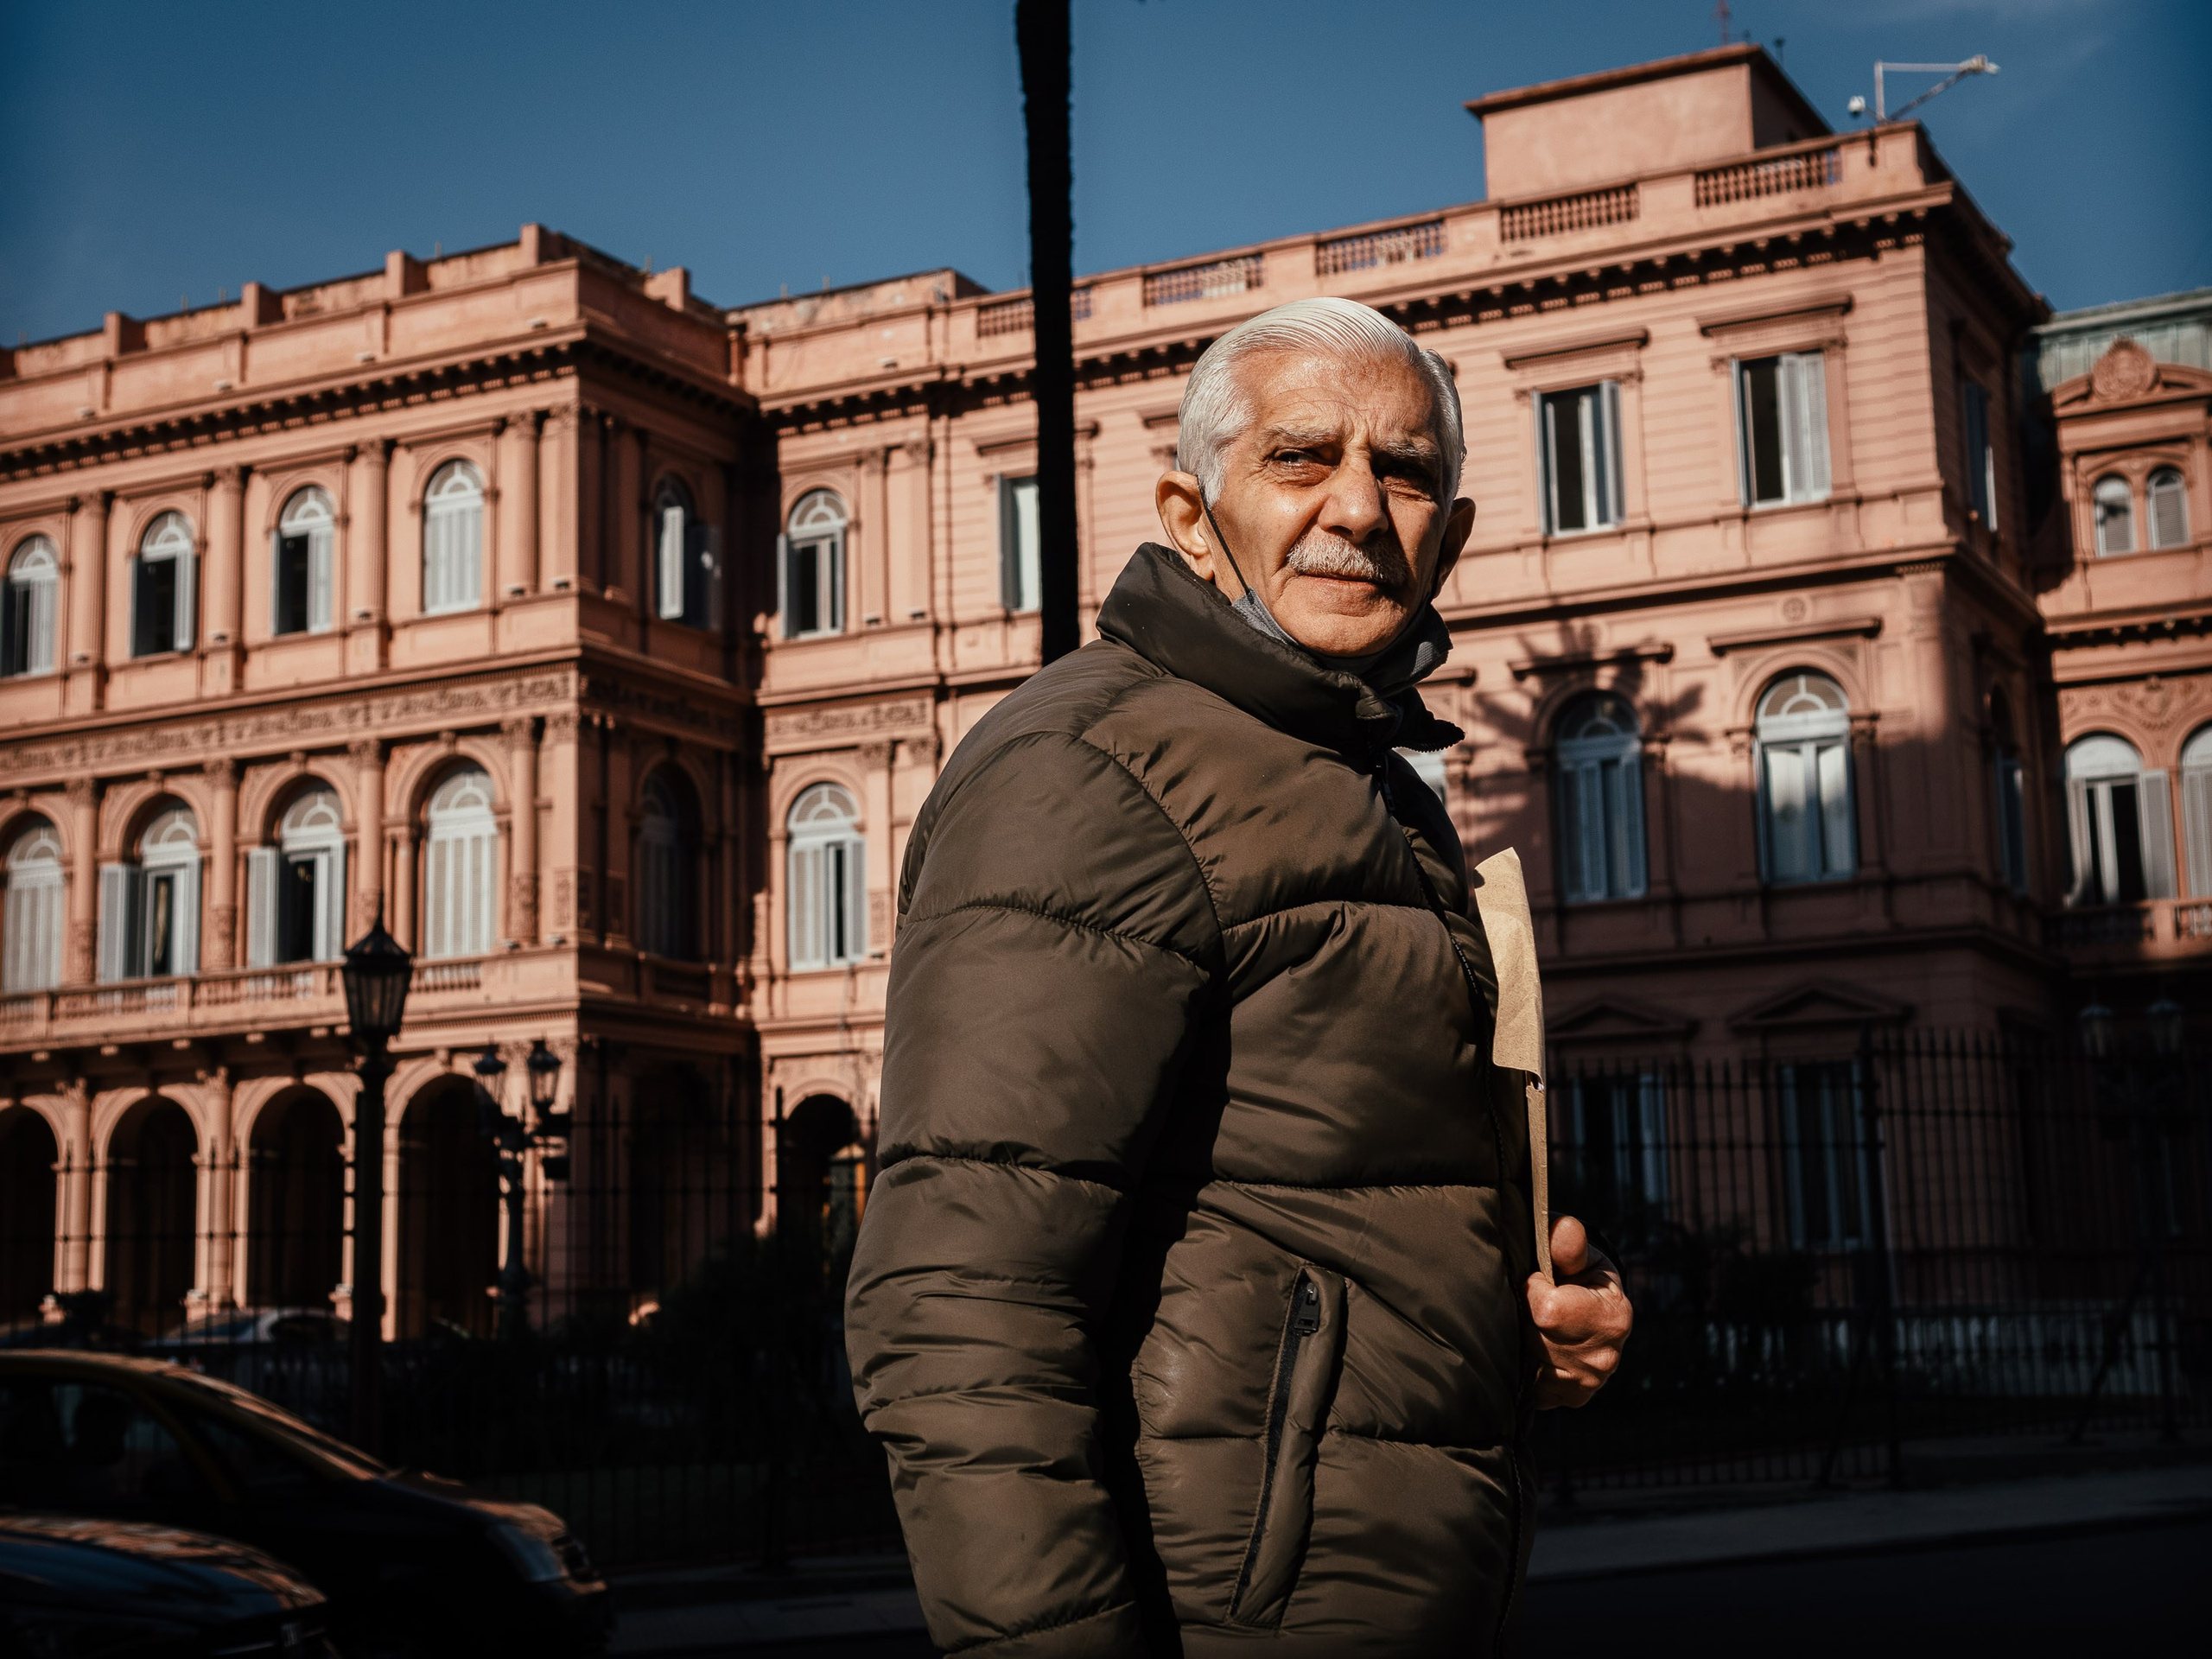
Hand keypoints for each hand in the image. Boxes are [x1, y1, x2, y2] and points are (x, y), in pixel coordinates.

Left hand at [1526, 1215, 1631, 1409]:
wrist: (1592, 1314)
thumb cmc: (1581, 1276)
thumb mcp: (1581, 1256)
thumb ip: (1567, 1244)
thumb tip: (1565, 1228)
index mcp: (1612, 1320)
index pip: (1548, 1311)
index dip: (1533, 1289)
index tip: (1539, 1281)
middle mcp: (1602, 1361)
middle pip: (1533, 1337)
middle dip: (1524, 1315)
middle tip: (1533, 1303)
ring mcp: (1582, 1386)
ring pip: (1525, 1360)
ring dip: (1520, 1338)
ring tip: (1532, 1321)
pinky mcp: (1562, 1399)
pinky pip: (1525, 1380)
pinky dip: (1522, 1361)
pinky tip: (1530, 1345)